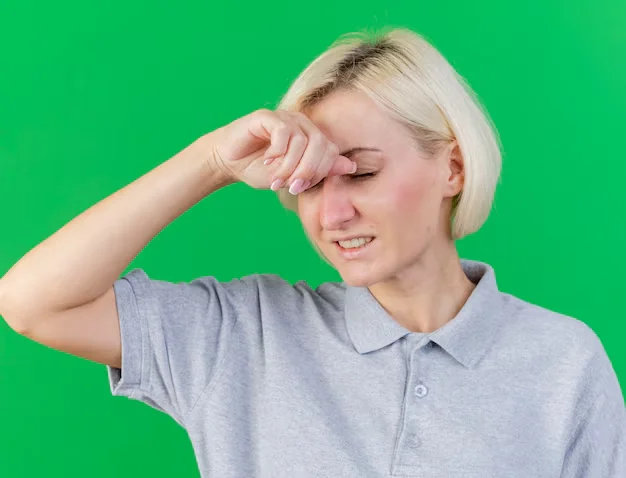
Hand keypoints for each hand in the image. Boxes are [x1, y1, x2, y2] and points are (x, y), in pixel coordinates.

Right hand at [209, 109, 356, 193]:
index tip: (301, 188)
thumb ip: (320, 171)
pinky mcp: (266, 116)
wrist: (228, 163)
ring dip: (289, 165)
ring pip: (302, 141)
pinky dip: (277, 151)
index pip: (331, 152)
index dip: (320, 172)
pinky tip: (266, 160)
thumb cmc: (260, 170)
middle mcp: (301, 124)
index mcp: (312, 138)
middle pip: (321, 144)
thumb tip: (351, 166)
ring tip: (276, 178)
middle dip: (308, 170)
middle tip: (292, 186)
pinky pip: (283, 132)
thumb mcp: (293, 177)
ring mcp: (285, 117)